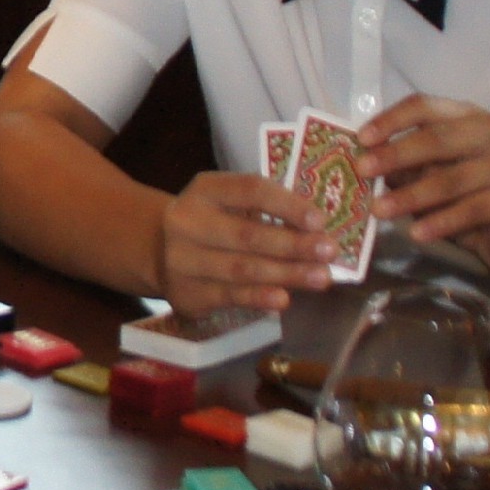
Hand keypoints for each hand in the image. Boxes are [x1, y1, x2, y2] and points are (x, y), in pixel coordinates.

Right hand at [157, 171, 337, 315]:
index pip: (250, 190)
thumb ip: (266, 211)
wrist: (160, 252)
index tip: (320, 221)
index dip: (287, 205)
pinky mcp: (187, 292)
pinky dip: (258, 298)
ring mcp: (183, 259)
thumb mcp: (229, 204)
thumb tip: (318, 231)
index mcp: (205, 190)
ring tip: (320, 278)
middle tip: (329, 252)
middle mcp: (187, 221)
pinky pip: (228, 296)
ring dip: (286, 274)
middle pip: (247, 233)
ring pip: (241, 268)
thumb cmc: (213, 223)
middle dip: (293, 244)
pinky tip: (283, 299)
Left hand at [360, 95, 489, 272]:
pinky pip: (475, 209)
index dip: (392, 120)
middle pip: (439, 138)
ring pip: (454, 178)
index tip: (362, 138)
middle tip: (363, 170)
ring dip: (412, 195)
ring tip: (379, 211)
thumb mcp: (435, 178)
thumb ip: (408, 169)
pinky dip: (443, 222)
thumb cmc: (470, 198)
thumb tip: (365, 164)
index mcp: (467, 118)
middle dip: (396, 154)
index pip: (426, 107)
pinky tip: (417, 234)